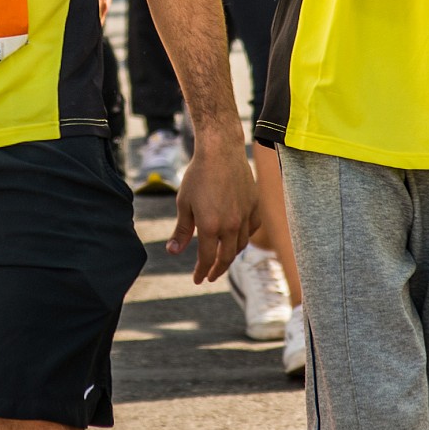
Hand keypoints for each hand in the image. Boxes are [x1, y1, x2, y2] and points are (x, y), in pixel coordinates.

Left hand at [169, 129, 258, 282]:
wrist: (221, 151)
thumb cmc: (198, 176)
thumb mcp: (184, 204)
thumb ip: (181, 231)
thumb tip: (173, 252)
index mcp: (210, 227)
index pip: (207, 259)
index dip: (202, 272)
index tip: (198, 279)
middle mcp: (231, 225)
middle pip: (227, 256)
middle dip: (217, 269)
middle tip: (210, 276)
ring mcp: (245, 215)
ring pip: (241, 244)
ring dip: (231, 254)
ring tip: (223, 258)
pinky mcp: (255, 205)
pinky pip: (252, 227)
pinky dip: (245, 236)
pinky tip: (238, 236)